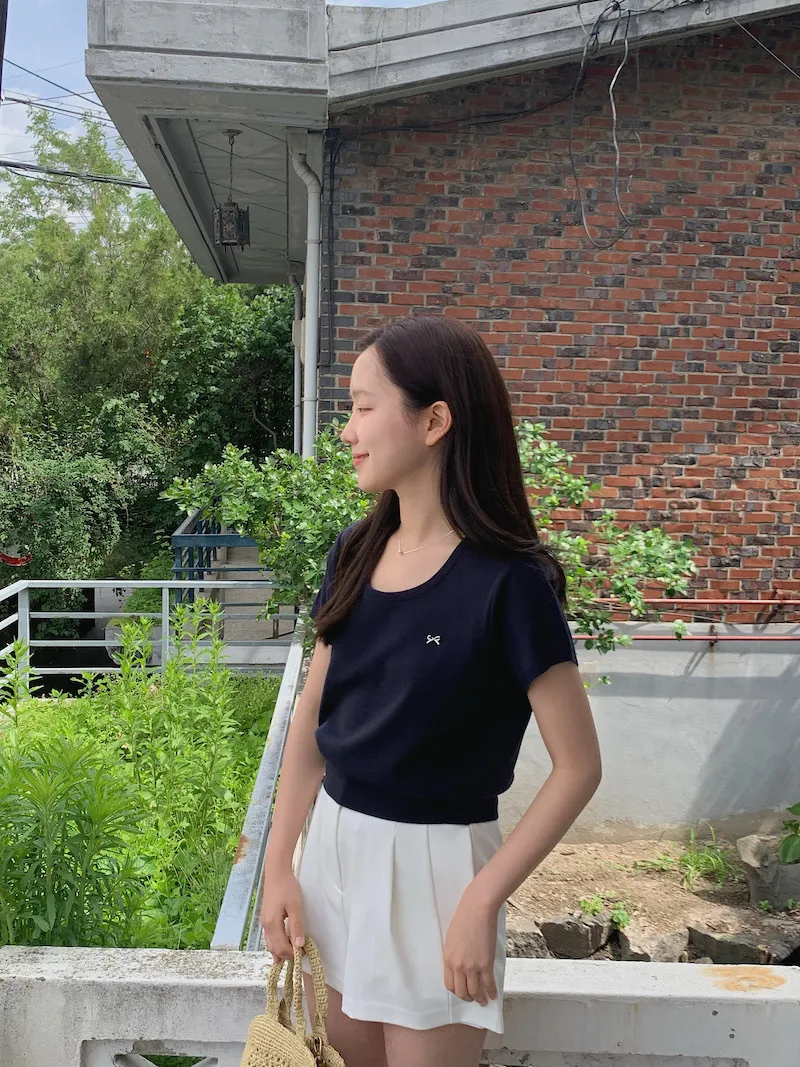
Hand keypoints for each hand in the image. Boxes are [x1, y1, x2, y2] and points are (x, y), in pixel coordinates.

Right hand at [260, 868, 305, 959]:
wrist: (277, 872)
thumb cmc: (287, 887)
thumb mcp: (295, 906)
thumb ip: (297, 926)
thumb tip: (299, 946)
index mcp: (272, 924)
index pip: (281, 948)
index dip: (293, 954)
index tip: (305, 953)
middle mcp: (266, 926)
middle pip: (275, 949)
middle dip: (287, 955)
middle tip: (302, 954)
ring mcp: (265, 922)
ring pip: (271, 944)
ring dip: (281, 951)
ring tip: (294, 954)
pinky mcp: (266, 918)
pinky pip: (270, 937)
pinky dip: (276, 945)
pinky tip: (280, 949)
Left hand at [443, 888, 499, 1005]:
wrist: (477, 909)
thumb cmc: (463, 919)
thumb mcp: (451, 939)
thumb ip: (454, 955)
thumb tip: (459, 965)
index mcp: (448, 959)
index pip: (450, 984)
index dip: (456, 991)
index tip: (461, 992)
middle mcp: (459, 966)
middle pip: (462, 991)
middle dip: (468, 998)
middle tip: (472, 998)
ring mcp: (472, 967)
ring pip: (475, 991)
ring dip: (480, 998)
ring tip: (483, 1000)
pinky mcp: (486, 964)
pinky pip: (488, 984)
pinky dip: (491, 992)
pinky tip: (493, 995)